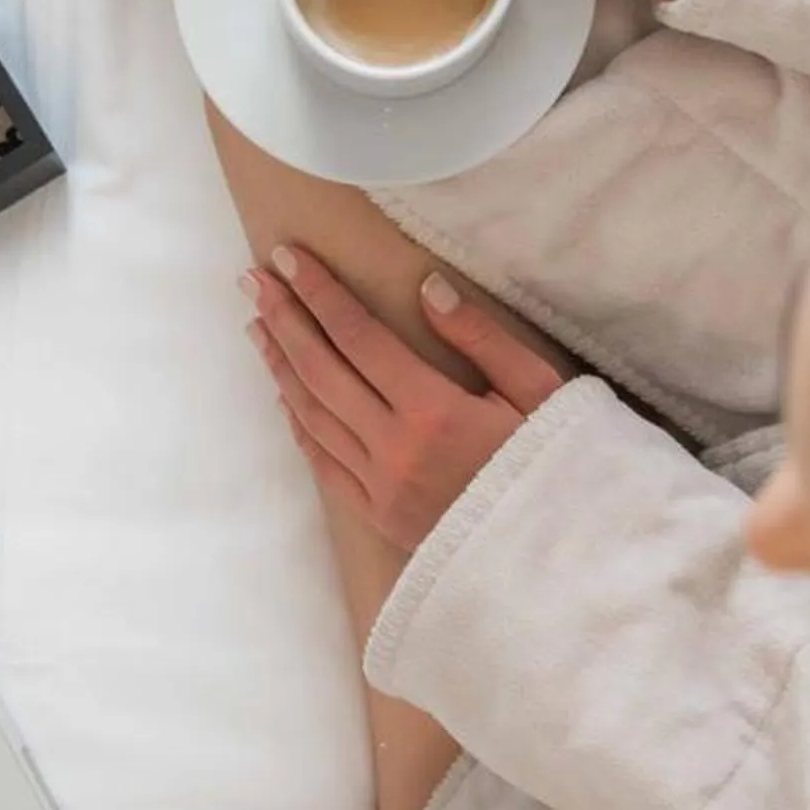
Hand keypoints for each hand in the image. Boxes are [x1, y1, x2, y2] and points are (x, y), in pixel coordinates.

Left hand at [244, 246, 565, 549]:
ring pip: (312, 416)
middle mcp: (394, 447)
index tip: (288, 257)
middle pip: (321, 371)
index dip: (318, 293)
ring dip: (280, 367)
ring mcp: (380, 486)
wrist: (555, 553)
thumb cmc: (556, 462)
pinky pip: (324, 464)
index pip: (358, 336)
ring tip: (256, 327)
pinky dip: (299, 425)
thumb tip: (426, 287)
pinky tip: (284, 397)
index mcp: (434, 410)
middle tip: (253, 280)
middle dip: (283, 319)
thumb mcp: (538, 389)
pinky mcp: (378, 515)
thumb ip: (481, 337)